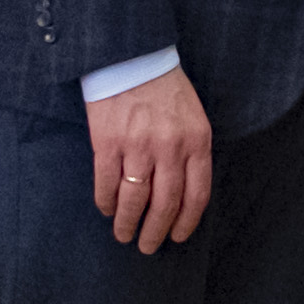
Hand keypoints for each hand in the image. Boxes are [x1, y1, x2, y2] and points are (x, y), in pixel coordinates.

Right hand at [85, 65, 214, 252]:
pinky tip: (106, 209)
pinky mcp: (107, 142)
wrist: (131, 56)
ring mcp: (138, 146)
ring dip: (127, 223)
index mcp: (197, 141)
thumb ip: (192, 152)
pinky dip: (106, 202)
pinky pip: (107, 183)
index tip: (177, 237)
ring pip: (134, 200)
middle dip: (156, 232)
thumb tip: (182, 194)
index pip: (197, 195)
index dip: (186, 222)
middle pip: (165, 204)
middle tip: (148, 246)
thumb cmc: (164, 89)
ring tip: (123, 235)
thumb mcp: (193, 117)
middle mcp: (170, 147)